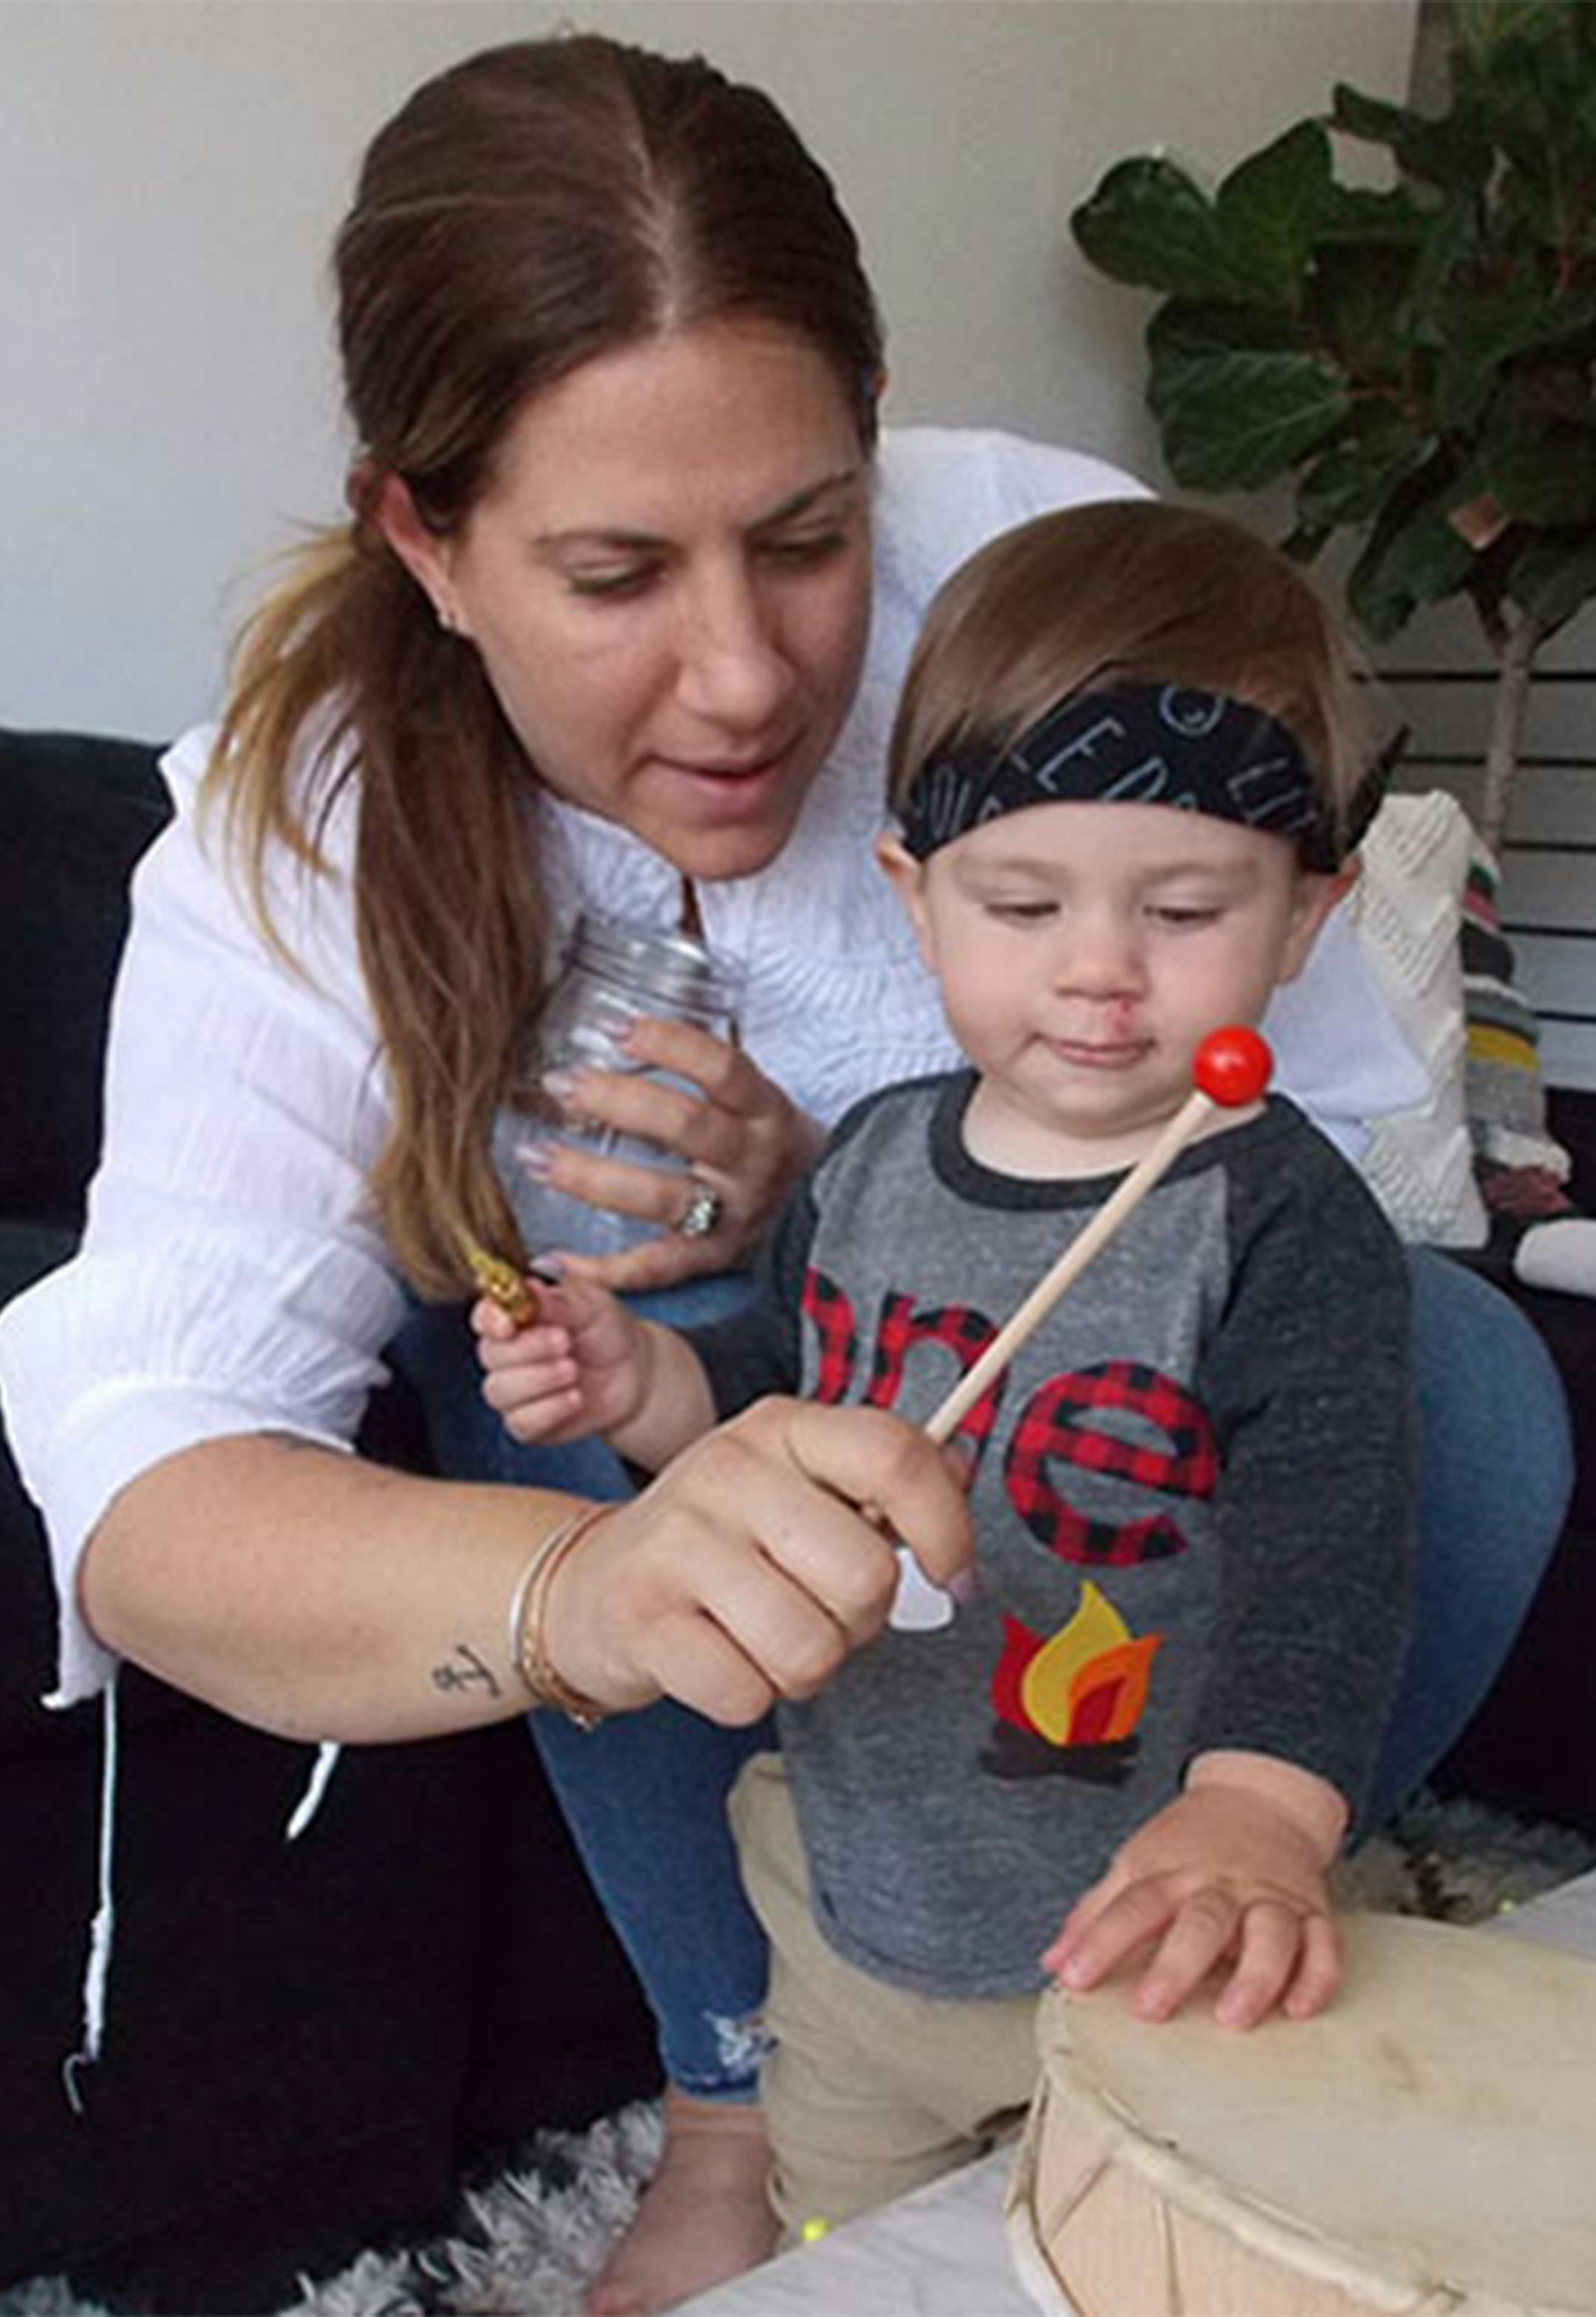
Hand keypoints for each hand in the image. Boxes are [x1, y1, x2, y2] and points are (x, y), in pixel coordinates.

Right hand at [472, 1272, 646, 1444]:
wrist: (634, 1372)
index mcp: (514, 1317)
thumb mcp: (590, 1305)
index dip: (491, 1321)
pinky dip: (548, 1410)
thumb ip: (557, 1300)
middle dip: (528, 1348)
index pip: (484, 1318)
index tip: (509, 1324)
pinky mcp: (527, 1423)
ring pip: (499, 1390)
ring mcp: (514, 1390)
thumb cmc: (607, 1331)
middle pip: (490, 1355)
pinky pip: (520, 1422)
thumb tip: (528, 1288)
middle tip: (564, 1341)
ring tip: (574, 1370)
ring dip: (539, 1379)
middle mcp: (506, 1354)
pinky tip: (575, 1397)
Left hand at [521, 1018, 824, 1290]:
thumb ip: (707, 1072)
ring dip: (591, 1178)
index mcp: (765, 1112)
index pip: (722, 1069)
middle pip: (684, 1126)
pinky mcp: (714, 1261)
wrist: (833, 1219)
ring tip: (535, 1157)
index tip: (614, 1028)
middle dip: (615, 1101)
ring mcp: (733, 1216)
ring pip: (661, 1198)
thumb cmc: (771, 1147)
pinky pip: (655, 1269)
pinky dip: (603, 1270)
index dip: (669, 1043)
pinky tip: (553, 1258)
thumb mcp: (759, 1103)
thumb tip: (628, 1025)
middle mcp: (751, 1163)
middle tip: (559, 1084)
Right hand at [537, 1398, 974, 1723]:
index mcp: (783, 1427)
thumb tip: (964, 1468)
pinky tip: (719, 1656)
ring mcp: (678, 1542)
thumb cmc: (725, 1542)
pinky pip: (749, 1695)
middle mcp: (728, 1469)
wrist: (592, 1585)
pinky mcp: (642, 1619)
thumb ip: (886, 1477)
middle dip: (862, 1620)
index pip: (897, 1457)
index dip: (948, 1528)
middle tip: (823, 1609)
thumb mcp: (802, 1485)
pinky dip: (749, 1695)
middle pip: (867, 1576)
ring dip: (807, 1666)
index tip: (955, 1575)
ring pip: (812, 1647)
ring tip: (769, 1636)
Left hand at [1040, 1754, 1347, 2029]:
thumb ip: (1097, 1914)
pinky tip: (1300, 2008)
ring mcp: (1269, 1897)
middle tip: (1151, 2007)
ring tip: (1233, 2016)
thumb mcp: (1137, 1864)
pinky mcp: (1311, 1911)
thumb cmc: (1191, 1843)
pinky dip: (1316, 1977)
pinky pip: (1322, 1944)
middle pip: (1201, 1921)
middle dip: (1176, 1966)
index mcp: (1172, 1874)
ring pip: (1269, 1933)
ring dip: (1253, 1976)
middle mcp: (1222, 1885)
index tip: (1076, 1979)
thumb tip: (1053, 1962)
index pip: (1133, 1906)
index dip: (1100, 1942)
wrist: (1261, 1796)